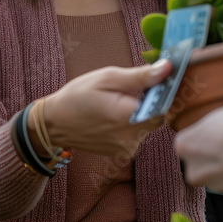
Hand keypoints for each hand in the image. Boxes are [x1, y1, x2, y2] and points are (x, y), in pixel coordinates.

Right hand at [42, 59, 170, 158]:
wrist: (55, 123)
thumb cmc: (78, 95)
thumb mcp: (107, 78)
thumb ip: (141, 76)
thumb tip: (168, 68)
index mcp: (129, 116)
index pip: (164, 105)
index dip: (161, 92)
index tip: (152, 82)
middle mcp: (131, 137)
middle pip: (157, 116)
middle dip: (149, 103)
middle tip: (128, 91)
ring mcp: (126, 148)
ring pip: (147, 126)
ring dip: (139, 114)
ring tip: (116, 104)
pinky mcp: (122, 153)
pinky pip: (136, 136)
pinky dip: (130, 125)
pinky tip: (113, 117)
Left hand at [174, 98, 222, 193]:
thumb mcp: (222, 114)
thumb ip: (213, 128)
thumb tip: (219, 130)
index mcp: (185, 145)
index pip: (187, 143)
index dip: (204, 138)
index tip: (216, 134)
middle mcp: (195, 170)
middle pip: (200, 164)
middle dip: (213, 158)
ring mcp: (215, 185)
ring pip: (218, 176)